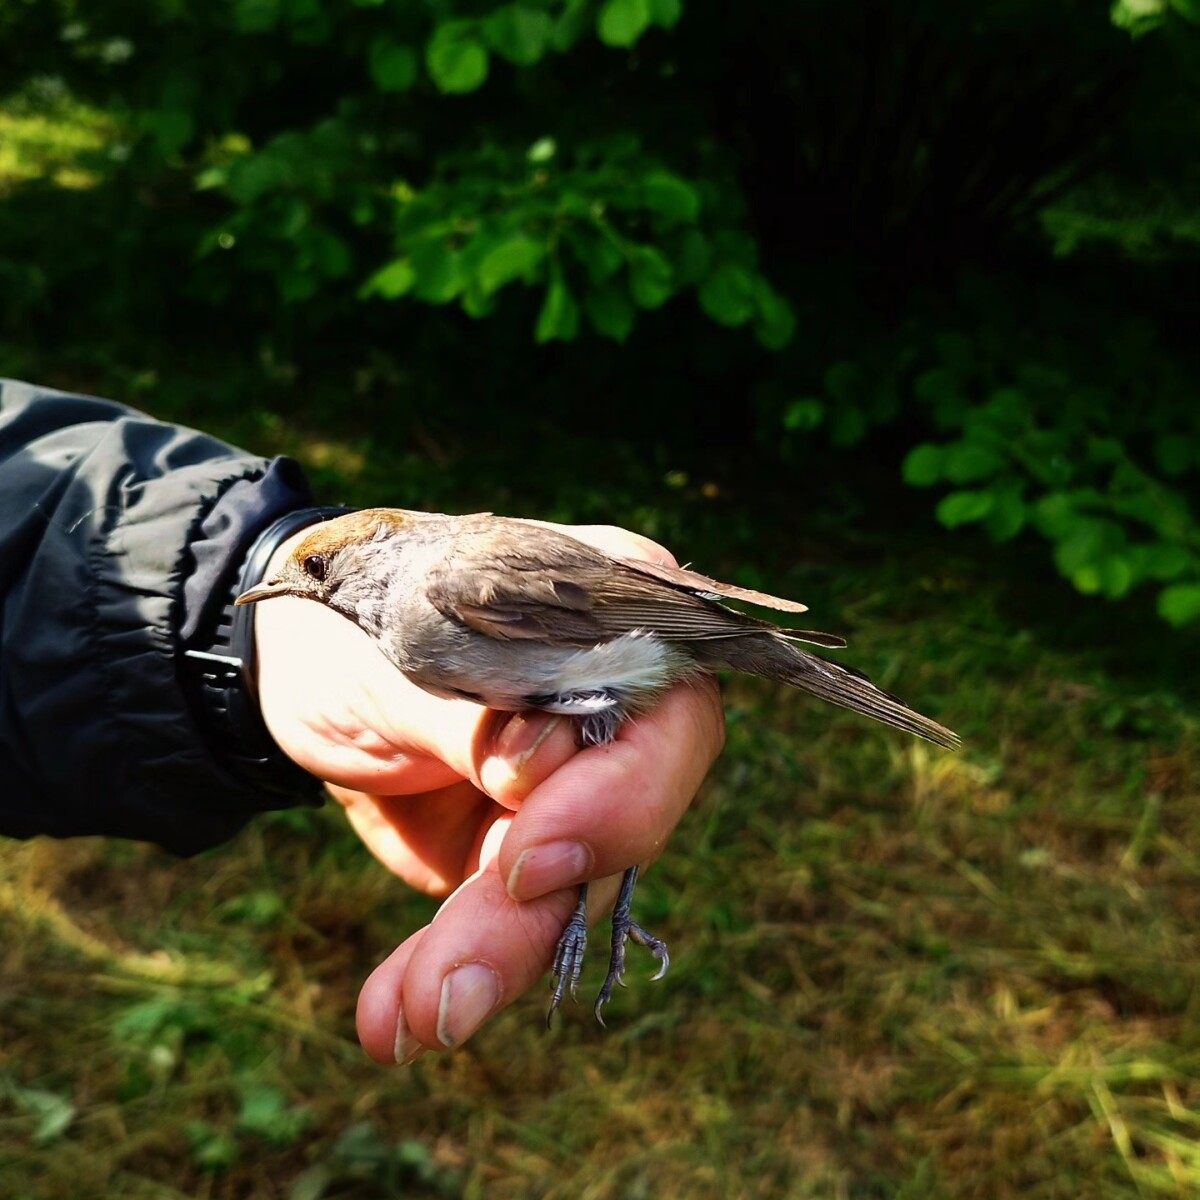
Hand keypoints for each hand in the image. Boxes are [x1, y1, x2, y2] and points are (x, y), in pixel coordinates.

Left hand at [251, 522, 725, 1061]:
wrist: (300, 665)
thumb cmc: (357, 619)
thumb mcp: (396, 649)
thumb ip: (472, 703)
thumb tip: (535, 770)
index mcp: (615, 617)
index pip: (669, 712)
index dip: (619, 794)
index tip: (524, 856)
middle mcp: (619, 710)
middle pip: (631, 819)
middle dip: (539, 906)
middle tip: (454, 982)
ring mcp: (578, 790)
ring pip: (569, 890)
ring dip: (489, 958)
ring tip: (411, 1017)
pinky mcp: (529, 856)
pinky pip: (514, 924)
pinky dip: (458, 969)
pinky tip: (394, 1019)